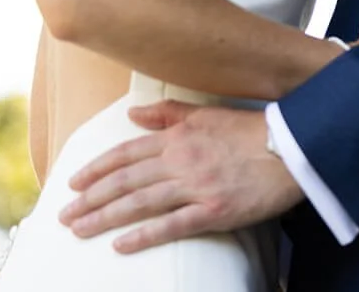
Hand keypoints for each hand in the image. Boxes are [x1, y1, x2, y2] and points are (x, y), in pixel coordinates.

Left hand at [58, 104, 302, 251]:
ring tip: (79, 229)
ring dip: (104, 217)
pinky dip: (143, 236)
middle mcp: (181, 160)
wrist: (294, 147)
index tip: (74, 183)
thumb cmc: (253, 130)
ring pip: (139, 203)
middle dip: (90, 198)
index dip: (97, 169)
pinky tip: (120, 245)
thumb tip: (133, 115)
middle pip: (125, 180)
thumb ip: (169, 113)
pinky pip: (171, 226)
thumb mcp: (208, 113)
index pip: (127, 152)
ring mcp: (196, 187)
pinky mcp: (214, 211)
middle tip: (64, 214)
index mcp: (179, 136)